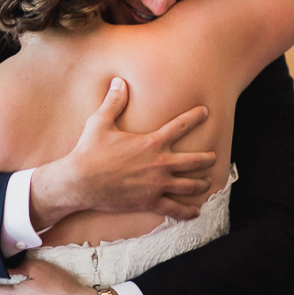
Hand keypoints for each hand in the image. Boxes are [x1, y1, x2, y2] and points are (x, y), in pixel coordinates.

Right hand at [30, 78, 215, 228]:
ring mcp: (157, 184)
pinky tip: (195, 212)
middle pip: (194, 160)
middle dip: (207, 158)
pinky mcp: (150, 202)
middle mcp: (160, 163)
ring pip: (190, 185)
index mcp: (152, 142)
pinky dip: (187, 212)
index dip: (195, 117)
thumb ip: (114, 102)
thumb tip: (119, 81)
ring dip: (202, 183)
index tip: (206, 112)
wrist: (80, 181)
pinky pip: (175, 209)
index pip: (180, 126)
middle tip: (213, 157)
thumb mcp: (100, 122)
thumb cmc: (89, 151)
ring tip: (208, 182)